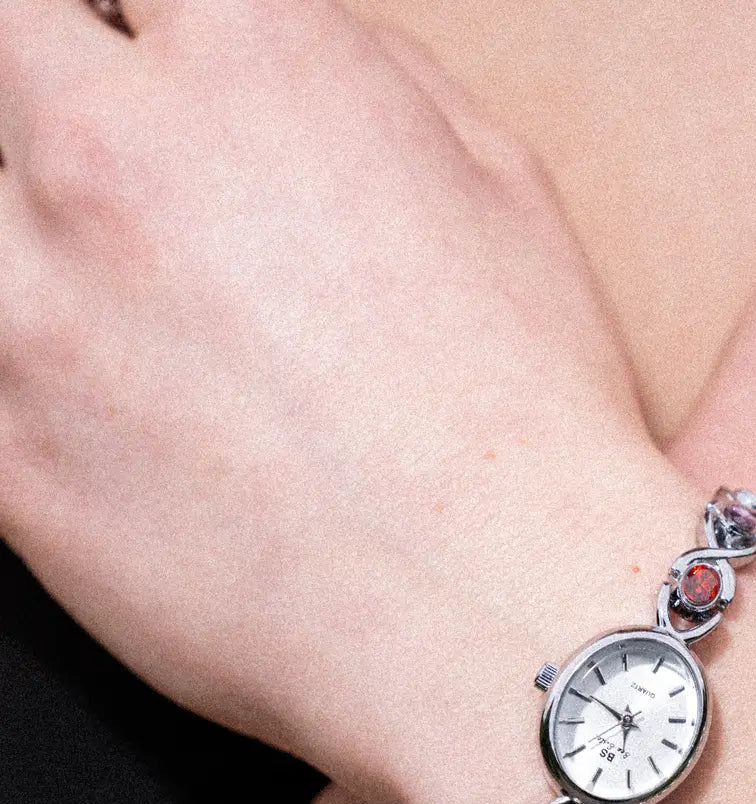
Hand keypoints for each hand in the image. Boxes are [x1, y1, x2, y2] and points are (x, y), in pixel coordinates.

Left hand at [0, 0, 685, 803]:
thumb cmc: (527, 423)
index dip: (133, 37)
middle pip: (1, 57)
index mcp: (250, 58)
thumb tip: (290, 52)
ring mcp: (33, 314)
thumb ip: (370, 80)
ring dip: (32, 254)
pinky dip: (23, 381)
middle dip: (50, 108)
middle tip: (112, 193)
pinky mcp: (6, 462)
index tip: (140, 82)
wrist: (501, 617)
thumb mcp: (503, 190)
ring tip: (122, 323)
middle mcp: (112, 160)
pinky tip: (101, 409)